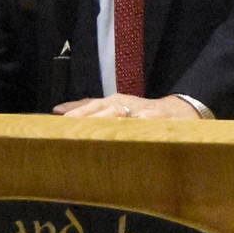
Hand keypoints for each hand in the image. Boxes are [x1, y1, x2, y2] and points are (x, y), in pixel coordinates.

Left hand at [53, 94, 201, 119]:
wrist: (177, 111)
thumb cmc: (138, 112)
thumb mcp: (112, 107)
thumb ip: (86, 108)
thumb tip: (56, 110)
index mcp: (113, 102)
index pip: (92, 106)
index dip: (77, 113)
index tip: (60, 122)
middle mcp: (125, 104)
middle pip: (104, 109)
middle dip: (88, 118)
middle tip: (72, 128)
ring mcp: (141, 111)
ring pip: (123, 115)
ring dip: (109, 121)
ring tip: (95, 131)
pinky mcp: (158, 119)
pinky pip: (146, 123)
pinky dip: (138, 125)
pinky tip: (129, 130)